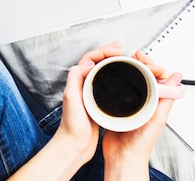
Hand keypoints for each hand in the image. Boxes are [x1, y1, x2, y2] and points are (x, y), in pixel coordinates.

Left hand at [54, 41, 123, 161]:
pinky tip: (121, 80)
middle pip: (97, 62)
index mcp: (77, 81)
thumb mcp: (71, 97)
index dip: (103, 51)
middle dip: (109, 53)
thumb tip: (88, 62)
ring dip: (112, 64)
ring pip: (103, 72)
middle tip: (120, 49)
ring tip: (123, 59)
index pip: (90, 58)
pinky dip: (114, 78)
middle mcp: (82, 85)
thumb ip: (75, 76)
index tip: (116, 49)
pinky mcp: (97, 102)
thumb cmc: (72, 125)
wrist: (74, 145)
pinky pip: (106, 84)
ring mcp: (90, 93)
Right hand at [102, 50, 181, 179]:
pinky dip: (116, 80)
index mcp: (156, 101)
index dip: (150, 64)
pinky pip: (117, 89)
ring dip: (126, 69)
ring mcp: (130, 102)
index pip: (156, 75)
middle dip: (138, 62)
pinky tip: (112, 76)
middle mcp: (144, 100)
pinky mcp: (117, 105)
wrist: (122, 156)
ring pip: (130, 80)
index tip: (143, 58)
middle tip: (132, 56)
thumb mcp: (157, 118)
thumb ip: (167, 98)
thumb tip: (177, 77)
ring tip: (122, 61)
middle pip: (142, 74)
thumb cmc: (140, 143)